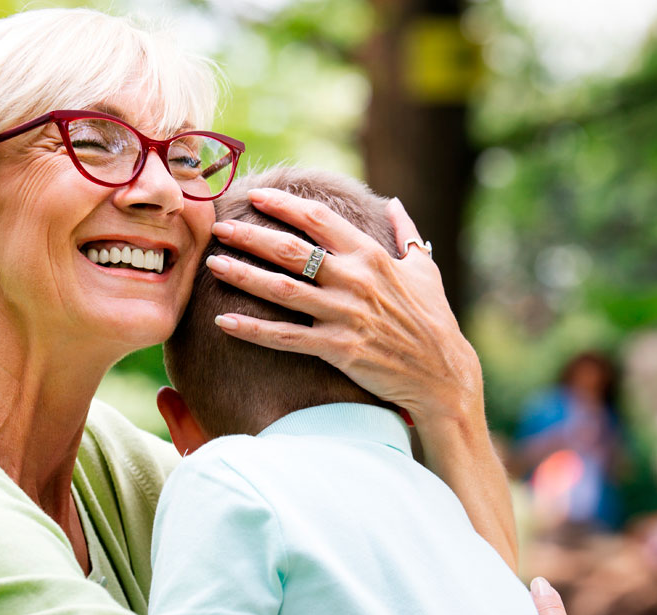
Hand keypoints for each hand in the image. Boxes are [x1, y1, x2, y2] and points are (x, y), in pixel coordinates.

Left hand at [207, 189, 482, 423]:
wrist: (443, 374)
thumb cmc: (434, 320)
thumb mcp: (425, 269)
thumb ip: (406, 233)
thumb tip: (393, 203)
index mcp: (372, 255)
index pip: (319, 220)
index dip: (284, 205)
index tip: (255, 198)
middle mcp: (355, 280)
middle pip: (291, 250)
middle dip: (250, 237)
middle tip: (218, 228)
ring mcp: (345, 315)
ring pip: (282, 290)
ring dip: (244, 275)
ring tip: (213, 265)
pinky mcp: (338, 349)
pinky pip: (286, 337)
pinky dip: (253, 329)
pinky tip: (224, 321)